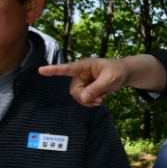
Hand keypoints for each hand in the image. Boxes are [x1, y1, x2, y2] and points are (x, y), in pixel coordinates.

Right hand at [39, 55, 165, 106]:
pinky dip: (91, 102)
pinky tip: (101, 98)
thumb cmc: (118, 71)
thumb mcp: (109, 79)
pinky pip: (83, 99)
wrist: (125, 73)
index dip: (54, 70)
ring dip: (89, 101)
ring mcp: (83, 81)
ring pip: (78, 96)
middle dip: (85, 97)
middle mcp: (81, 73)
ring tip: (102, 98)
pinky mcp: (86, 88)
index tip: (42, 70)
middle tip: (100, 100)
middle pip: (74, 90)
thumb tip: (83, 97)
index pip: (67, 68)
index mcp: (85, 66)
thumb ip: (96, 88)